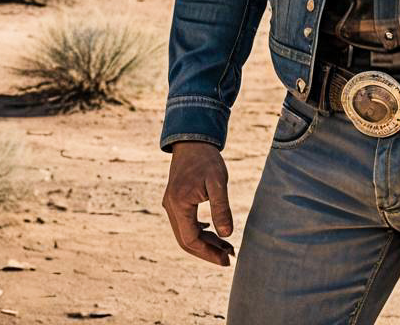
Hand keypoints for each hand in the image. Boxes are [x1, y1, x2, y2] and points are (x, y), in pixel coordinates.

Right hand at [162, 140, 234, 265]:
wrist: (193, 140)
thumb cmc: (207, 159)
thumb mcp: (218, 182)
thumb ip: (221, 209)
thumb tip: (227, 235)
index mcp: (179, 204)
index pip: (191, 239)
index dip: (208, 253)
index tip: (227, 258)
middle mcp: (171, 207)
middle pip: (186, 241)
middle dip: (207, 251)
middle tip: (229, 257)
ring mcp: (171, 204)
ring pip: (185, 233)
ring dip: (204, 242)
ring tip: (226, 247)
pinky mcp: (175, 200)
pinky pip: (184, 223)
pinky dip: (199, 231)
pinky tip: (213, 232)